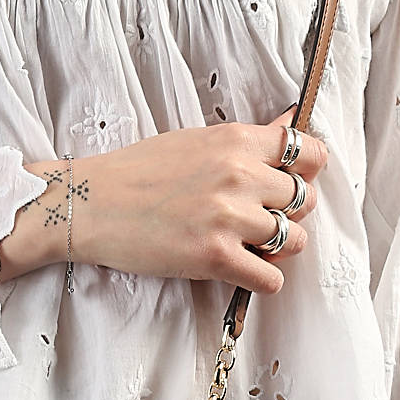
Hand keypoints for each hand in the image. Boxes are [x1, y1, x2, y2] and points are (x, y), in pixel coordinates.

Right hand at [23, 103, 327, 296]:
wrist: (90, 204)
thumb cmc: (137, 171)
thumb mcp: (197, 139)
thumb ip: (247, 139)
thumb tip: (292, 120)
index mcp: (236, 140)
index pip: (310, 152)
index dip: (309, 172)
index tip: (292, 183)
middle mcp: (239, 174)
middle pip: (305, 201)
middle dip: (289, 213)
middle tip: (259, 220)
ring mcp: (228, 217)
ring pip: (294, 241)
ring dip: (277, 248)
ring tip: (249, 246)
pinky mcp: (215, 256)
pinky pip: (271, 278)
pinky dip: (262, 280)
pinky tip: (240, 270)